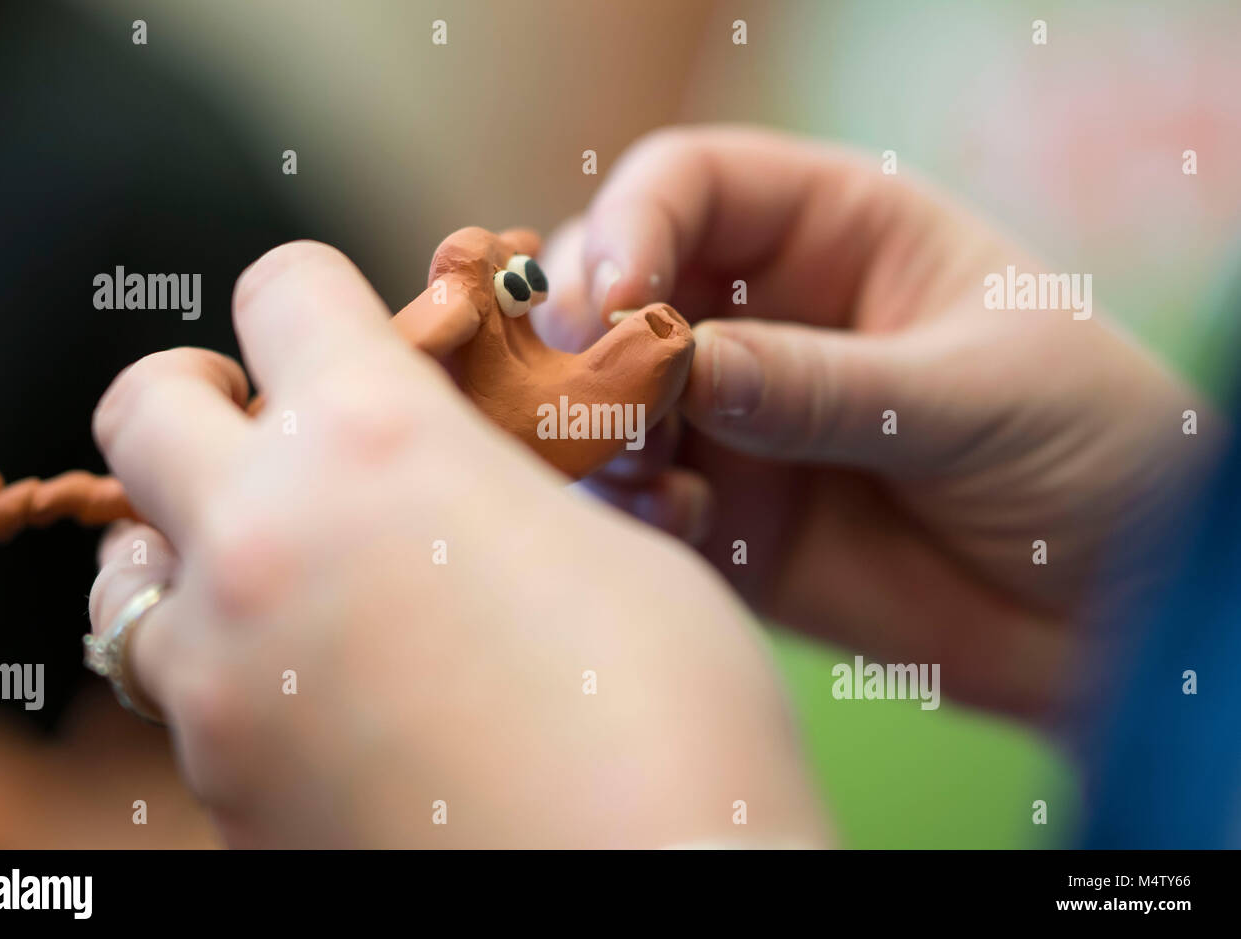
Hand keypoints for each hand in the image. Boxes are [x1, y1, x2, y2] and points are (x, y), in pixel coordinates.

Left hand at [86, 241, 821, 846]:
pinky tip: (335, 695)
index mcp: (378, 449)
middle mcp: (264, 550)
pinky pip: (185, 697)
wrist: (663, 903)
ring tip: (298, 578)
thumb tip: (446, 469)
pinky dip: (235, 669)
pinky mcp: (223, 795)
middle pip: (145, 409)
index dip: (320, 296)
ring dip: (199, 548)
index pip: (280, 290)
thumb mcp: (606, 546)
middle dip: (206, 399)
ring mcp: (220, 687)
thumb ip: (485, 481)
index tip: (351, 331)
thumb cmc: (676, 719)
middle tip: (277, 431)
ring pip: (133, 574)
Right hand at [535, 125, 1219, 724]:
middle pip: (619, 284)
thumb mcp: (971, 392)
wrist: (1118, 603)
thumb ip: (822, 383)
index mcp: (834, 232)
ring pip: (608, 396)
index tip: (617, 300)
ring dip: (591, 421)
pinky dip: (631, 508)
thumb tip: (678, 368)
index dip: (634, 225)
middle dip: (582, 325)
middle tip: (583, 384)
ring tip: (628, 459)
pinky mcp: (728, 517)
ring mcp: (738, 419)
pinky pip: (642, 501)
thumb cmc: (1090, 445)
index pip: (691, 187)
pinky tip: (674, 519)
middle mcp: (765, 317)